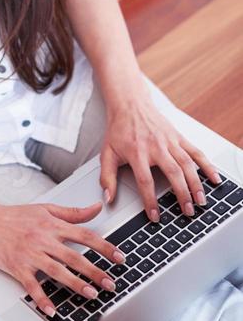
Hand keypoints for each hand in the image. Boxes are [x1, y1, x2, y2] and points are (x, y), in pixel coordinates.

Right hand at [0, 199, 126, 315]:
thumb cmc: (15, 216)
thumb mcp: (46, 209)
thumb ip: (73, 212)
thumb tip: (97, 207)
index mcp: (52, 224)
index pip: (84, 235)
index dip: (104, 247)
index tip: (120, 258)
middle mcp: (43, 239)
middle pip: (74, 256)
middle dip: (95, 271)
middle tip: (111, 284)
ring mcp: (30, 254)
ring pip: (56, 271)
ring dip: (75, 284)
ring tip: (91, 294)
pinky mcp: (17, 267)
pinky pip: (32, 285)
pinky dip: (42, 299)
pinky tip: (52, 310)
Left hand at [100, 84, 221, 221]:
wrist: (130, 104)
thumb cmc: (119, 129)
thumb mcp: (107, 153)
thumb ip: (106, 177)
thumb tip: (108, 198)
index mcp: (137, 152)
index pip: (145, 181)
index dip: (150, 200)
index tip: (155, 216)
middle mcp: (155, 146)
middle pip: (172, 172)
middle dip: (181, 194)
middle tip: (187, 212)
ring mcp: (169, 141)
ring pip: (186, 163)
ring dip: (196, 183)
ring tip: (200, 201)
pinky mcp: (178, 137)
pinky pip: (195, 151)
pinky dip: (206, 165)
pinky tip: (214, 178)